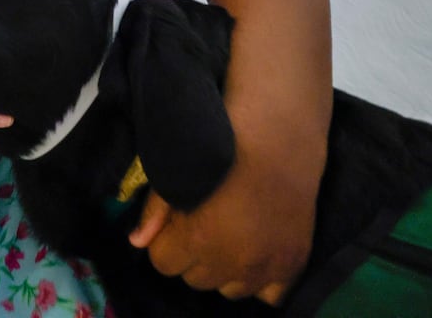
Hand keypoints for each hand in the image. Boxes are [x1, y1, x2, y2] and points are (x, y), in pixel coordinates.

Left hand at [128, 145, 315, 304]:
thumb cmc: (221, 146)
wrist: (279, 136)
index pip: (163, 262)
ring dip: (225, 268)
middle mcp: (234, 261)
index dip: (166, 240)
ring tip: (230, 236)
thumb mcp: (178, 173)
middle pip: (195, 278)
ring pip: (229, 289)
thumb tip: (137, 242)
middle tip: (205, 223)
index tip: (177, 222)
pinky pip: (270, 295)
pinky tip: (256, 251)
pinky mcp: (294, 264)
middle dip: (193, 254)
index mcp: (199, 239)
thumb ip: (155, 211)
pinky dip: (260, 279)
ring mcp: (267, 267)